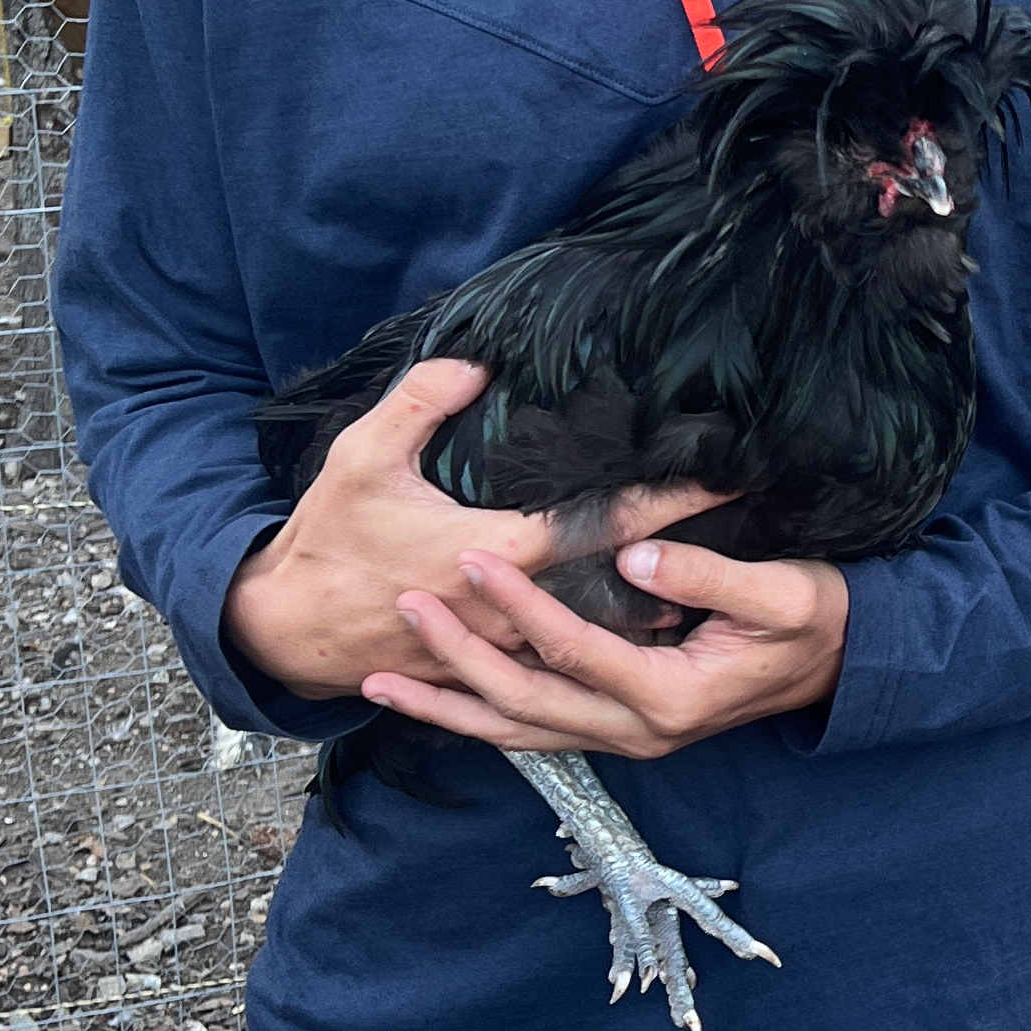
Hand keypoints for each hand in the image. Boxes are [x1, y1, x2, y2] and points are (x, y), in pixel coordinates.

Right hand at [223, 358, 718, 702]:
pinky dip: (609, 647)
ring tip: (721, 588)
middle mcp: (513, 610)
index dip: (663, 502)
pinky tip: (649, 632)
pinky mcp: (494, 668)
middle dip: (684, 562)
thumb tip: (476, 361)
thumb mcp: (361, 456)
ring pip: (602, 637)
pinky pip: (566, 663)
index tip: (722, 478)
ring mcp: (506, 647)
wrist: (287, 630)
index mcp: (494, 554)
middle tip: (743, 533)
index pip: (601, 527)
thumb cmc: (328, 540)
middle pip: (621, 587)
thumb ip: (419, 402)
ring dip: (656, 614)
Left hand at [358, 533, 850, 759]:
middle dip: (458, 659)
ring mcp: (625, 739)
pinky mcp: (618, 730)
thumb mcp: (783, 593)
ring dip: (446, 708)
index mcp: (671, 698)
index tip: (471, 559)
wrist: (843, 666)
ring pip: (516, 733)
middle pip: (525, 703)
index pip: (575, 650)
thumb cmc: (817, 621)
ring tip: (375, 683)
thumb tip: (632, 555)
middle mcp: (638, 732)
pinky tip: (435, 698)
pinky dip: (478, 718)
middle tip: (404, 607)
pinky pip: (534, 731)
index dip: (520, 605)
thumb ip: (706, 577)